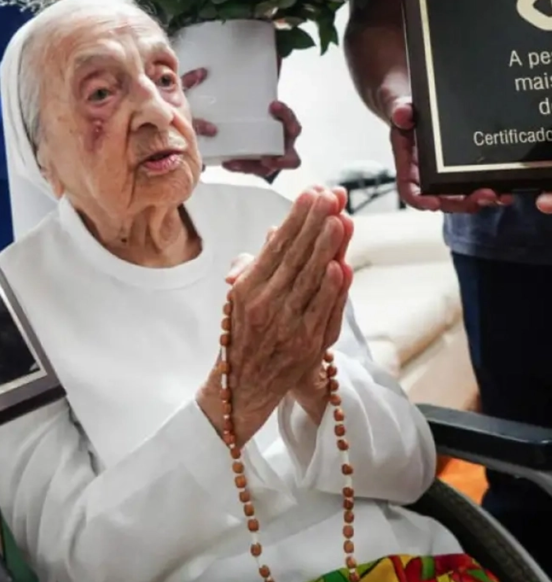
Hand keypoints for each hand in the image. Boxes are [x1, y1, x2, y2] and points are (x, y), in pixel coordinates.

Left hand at [180, 67, 300, 176]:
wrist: (245, 122)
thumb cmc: (258, 107)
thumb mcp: (261, 92)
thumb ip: (269, 76)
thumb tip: (276, 54)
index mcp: (286, 127)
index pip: (292, 124)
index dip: (286, 115)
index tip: (272, 105)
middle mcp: (282, 145)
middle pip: (290, 156)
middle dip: (282, 158)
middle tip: (266, 157)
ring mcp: (270, 158)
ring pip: (268, 168)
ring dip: (255, 167)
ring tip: (237, 162)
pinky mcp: (254, 165)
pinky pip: (249, 170)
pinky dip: (239, 167)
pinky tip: (226, 162)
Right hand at [196, 187, 352, 446]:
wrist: (242, 388)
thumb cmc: (242, 335)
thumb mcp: (239, 297)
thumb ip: (256, 263)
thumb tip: (274, 232)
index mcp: (246, 289)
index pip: (275, 247)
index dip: (295, 219)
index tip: (310, 193)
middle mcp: (265, 305)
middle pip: (295, 258)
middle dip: (314, 224)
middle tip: (330, 196)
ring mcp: (288, 326)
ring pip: (311, 281)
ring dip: (327, 249)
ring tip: (339, 220)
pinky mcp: (308, 344)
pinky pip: (323, 311)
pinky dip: (333, 290)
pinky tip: (342, 266)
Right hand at [386, 95, 511, 211]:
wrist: (416, 107)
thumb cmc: (406, 111)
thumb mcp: (399, 106)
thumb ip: (399, 111)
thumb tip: (402, 115)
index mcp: (408, 164)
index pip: (410, 190)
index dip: (422, 200)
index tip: (435, 203)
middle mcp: (425, 174)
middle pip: (441, 199)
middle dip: (462, 202)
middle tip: (484, 196)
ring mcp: (444, 173)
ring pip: (460, 196)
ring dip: (479, 200)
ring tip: (500, 196)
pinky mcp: (460, 168)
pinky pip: (472, 185)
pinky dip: (489, 190)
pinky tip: (505, 190)